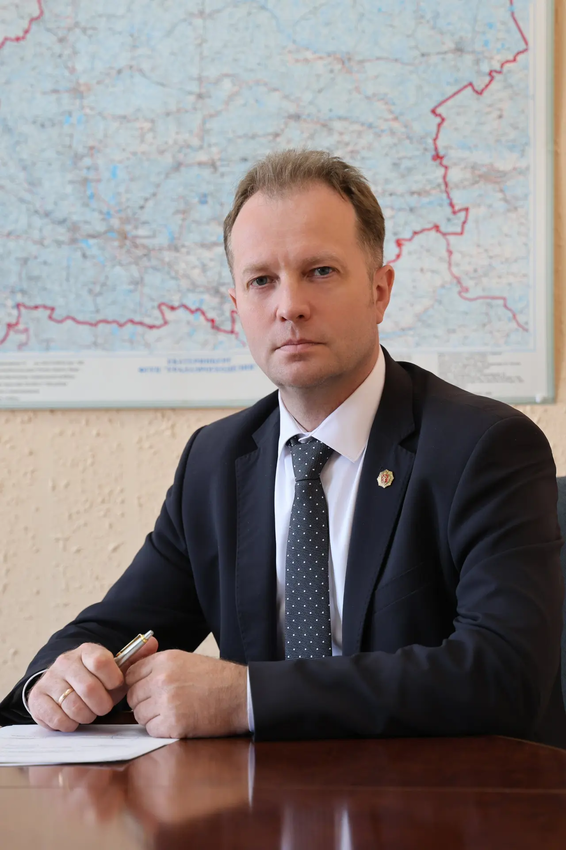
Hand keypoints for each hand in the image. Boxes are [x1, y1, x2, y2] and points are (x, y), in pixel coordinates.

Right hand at [27, 637, 157, 731]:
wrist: (62, 687)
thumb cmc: (95, 680)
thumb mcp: (116, 670)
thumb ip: (135, 658)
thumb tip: (153, 642)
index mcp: (86, 651)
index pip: (101, 661)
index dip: (112, 678)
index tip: (116, 685)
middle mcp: (65, 661)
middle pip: (89, 688)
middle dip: (101, 704)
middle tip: (103, 707)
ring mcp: (49, 679)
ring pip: (73, 705)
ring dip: (86, 715)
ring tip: (89, 713)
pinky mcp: (37, 698)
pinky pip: (56, 717)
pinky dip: (69, 724)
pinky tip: (73, 719)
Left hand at [125, 651, 247, 738]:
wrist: (241, 695)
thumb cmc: (217, 679)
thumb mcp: (186, 660)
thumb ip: (160, 666)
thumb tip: (134, 676)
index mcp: (165, 660)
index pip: (130, 674)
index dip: (136, 685)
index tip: (145, 691)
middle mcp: (162, 678)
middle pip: (132, 696)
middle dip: (143, 703)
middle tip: (161, 705)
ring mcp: (167, 701)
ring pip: (139, 715)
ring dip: (151, 717)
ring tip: (172, 713)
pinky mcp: (174, 723)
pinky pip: (151, 729)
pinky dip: (161, 729)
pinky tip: (177, 723)